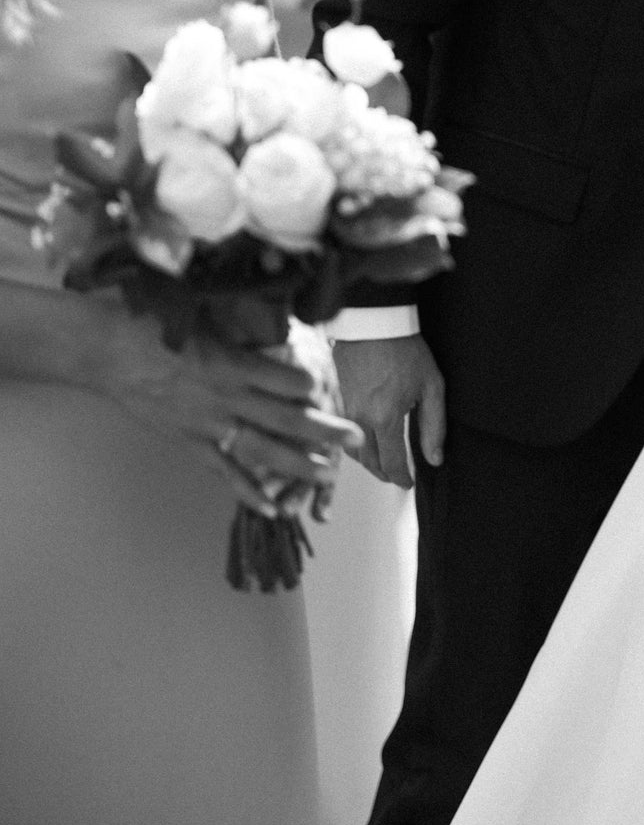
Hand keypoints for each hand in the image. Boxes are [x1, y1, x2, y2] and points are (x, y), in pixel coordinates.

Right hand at [99, 302, 363, 516]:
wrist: (107, 350)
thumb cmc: (156, 324)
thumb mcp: (206, 317)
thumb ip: (243, 330)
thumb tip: (281, 324)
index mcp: (233, 362)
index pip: (287, 379)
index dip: (313, 388)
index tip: (332, 392)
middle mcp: (227, 397)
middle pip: (286, 419)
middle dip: (324, 431)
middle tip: (355, 438)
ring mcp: (209, 425)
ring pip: (262, 450)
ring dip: (297, 465)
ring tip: (327, 476)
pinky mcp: (191, 442)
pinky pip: (224, 471)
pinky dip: (248, 490)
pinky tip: (272, 507)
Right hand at [334, 335, 445, 486]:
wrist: (374, 322)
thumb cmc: (406, 350)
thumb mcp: (431, 386)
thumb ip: (434, 426)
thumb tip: (435, 459)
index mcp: (385, 419)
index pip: (392, 464)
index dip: (401, 479)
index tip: (408, 483)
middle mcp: (360, 420)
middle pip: (369, 463)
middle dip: (384, 474)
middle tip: (396, 476)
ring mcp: (344, 410)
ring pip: (352, 451)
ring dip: (368, 462)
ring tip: (382, 462)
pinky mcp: (335, 400)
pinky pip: (341, 432)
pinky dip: (353, 445)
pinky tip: (365, 442)